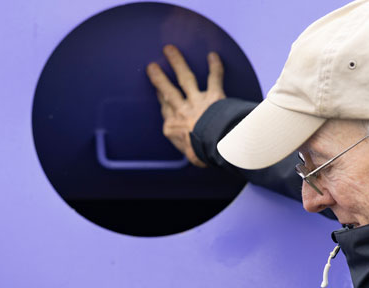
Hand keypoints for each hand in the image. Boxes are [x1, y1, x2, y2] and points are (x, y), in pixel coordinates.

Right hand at [146, 44, 225, 167]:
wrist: (216, 147)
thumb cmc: (203, 154)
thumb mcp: (192, 156)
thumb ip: (191, 149)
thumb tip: (196, 153)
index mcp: (172, 127)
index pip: (165, 110)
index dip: (161, 98)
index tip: (159, 91)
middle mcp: (181, 111)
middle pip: (167, 91)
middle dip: (159, 77)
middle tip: (152, 67)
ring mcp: (196, 101)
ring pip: (184, 78)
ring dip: (177, 62)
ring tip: (169, 49)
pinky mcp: (213, 96)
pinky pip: (214, 78)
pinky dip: (215, 66)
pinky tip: (213, 56)